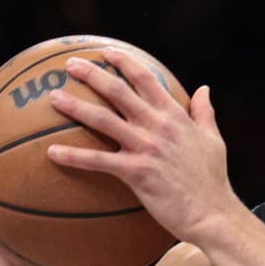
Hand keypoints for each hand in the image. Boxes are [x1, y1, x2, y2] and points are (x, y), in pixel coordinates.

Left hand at [45, 49, 235, 245]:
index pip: (146, 79)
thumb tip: (204, 88)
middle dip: (92, 74)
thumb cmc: (212, 180)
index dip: (124, 62)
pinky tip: (52, 152)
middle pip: (118, 92)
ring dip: (76, 107)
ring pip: (103, 120)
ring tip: (54, 97)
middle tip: (70, 65)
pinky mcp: (136, 172)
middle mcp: (158, 126)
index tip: (106, 52)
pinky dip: (74, 156)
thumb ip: (205, 112)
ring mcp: (146, 148)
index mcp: (175, 115)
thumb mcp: (213, 139)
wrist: (212, 213)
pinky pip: (98, 161)